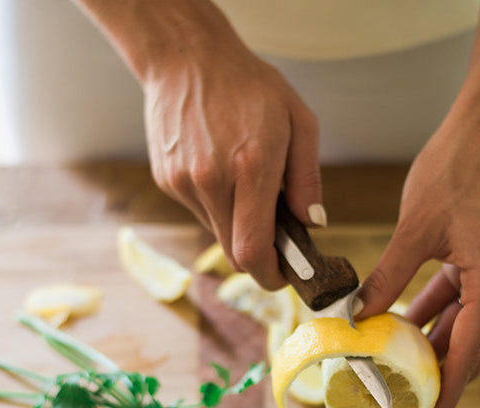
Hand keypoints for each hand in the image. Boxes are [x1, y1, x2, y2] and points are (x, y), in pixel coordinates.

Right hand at [140, 22, 323, 289]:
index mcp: (251, 167)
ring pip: (217, 232)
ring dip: (236, 224)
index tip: (284, 277)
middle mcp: (212, 180)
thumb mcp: (299, 121)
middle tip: (277, 240)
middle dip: (259, 257)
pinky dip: (216, 203)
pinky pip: (199, 210)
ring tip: (246, 183)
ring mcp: (185, 182)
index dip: (270, 275)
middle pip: (234, 252)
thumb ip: (307, 178)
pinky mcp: (166, 180)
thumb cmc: (249, 85)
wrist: (186, 57)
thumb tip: (313, 223)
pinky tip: (221, 168)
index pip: (253, 250)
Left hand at [356, 112, 479, 407]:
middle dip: (438, 379)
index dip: (444, 394)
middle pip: (472, 348)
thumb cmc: (458, 169)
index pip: (468, 354)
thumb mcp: (415, 228)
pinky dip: (439, 315)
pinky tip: (405, 326)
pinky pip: (466, 301)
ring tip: (398, 372)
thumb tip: (355, 315)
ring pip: (468, 327)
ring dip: (435, 347)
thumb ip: (387, 276)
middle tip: (404, 407)